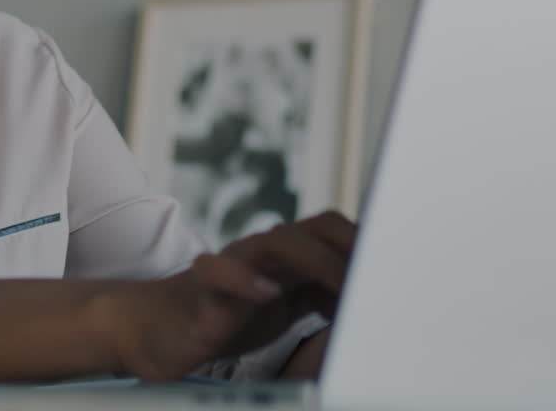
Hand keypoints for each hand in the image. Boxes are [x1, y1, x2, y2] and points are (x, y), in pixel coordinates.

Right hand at [99, 211, 355, 380]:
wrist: (160, 327)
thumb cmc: (225, 315)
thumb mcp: (285, 306)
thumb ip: (319, 294)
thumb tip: (365, 297)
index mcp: (286, 257)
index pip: (333, 231)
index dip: (364, 245)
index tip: (395, 269)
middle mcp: (262, 252)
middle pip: (313, 228)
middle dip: (350, 248)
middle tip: (377, 280)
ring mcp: (233, 265)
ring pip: (275, 242)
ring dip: (314, 260)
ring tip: (339, 285)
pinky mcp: (203, 288)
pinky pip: (220, 272)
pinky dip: (245, 281)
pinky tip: (268, 295)